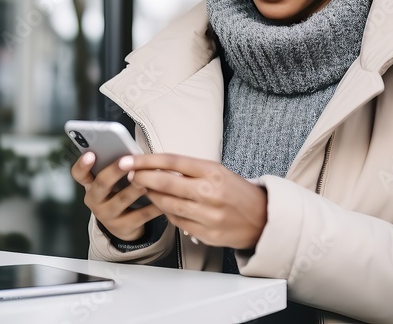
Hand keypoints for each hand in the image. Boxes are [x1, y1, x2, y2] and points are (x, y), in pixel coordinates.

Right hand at [70, 152, 164, 241]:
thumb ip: (117, 169)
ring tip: (148, 178)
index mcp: (90, 185)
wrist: (124, 226)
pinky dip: (154, 205)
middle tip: (128, 161)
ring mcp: (107, 216)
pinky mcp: (123, 227)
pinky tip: (164, 197)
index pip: (79, 174)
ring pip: (122, 199)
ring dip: (136, 187)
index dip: (83, 165)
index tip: (90, 154)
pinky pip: (140, 214)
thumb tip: (134, 154)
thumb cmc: (119, 194)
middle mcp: (95, 200)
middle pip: (102, 184)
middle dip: (115, 171)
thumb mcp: (112, 184)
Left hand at [120, 154, 266, 249]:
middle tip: (129, 174)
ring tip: (143, 188)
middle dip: (142, 178)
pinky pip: (176, 222)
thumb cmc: (238, 192)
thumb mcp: (219, 171)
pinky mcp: (205, 233)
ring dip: (151, 196)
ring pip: (166, 205)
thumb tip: (158, 166)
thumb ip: (190, 170)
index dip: (147, 160)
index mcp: (213, 171)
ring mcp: (207, 215)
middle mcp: (209, 192)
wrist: (263, 219)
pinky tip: (162, 205)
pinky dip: (166, 212)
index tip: (129, 160)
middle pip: (165, 183)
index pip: (172, 162)